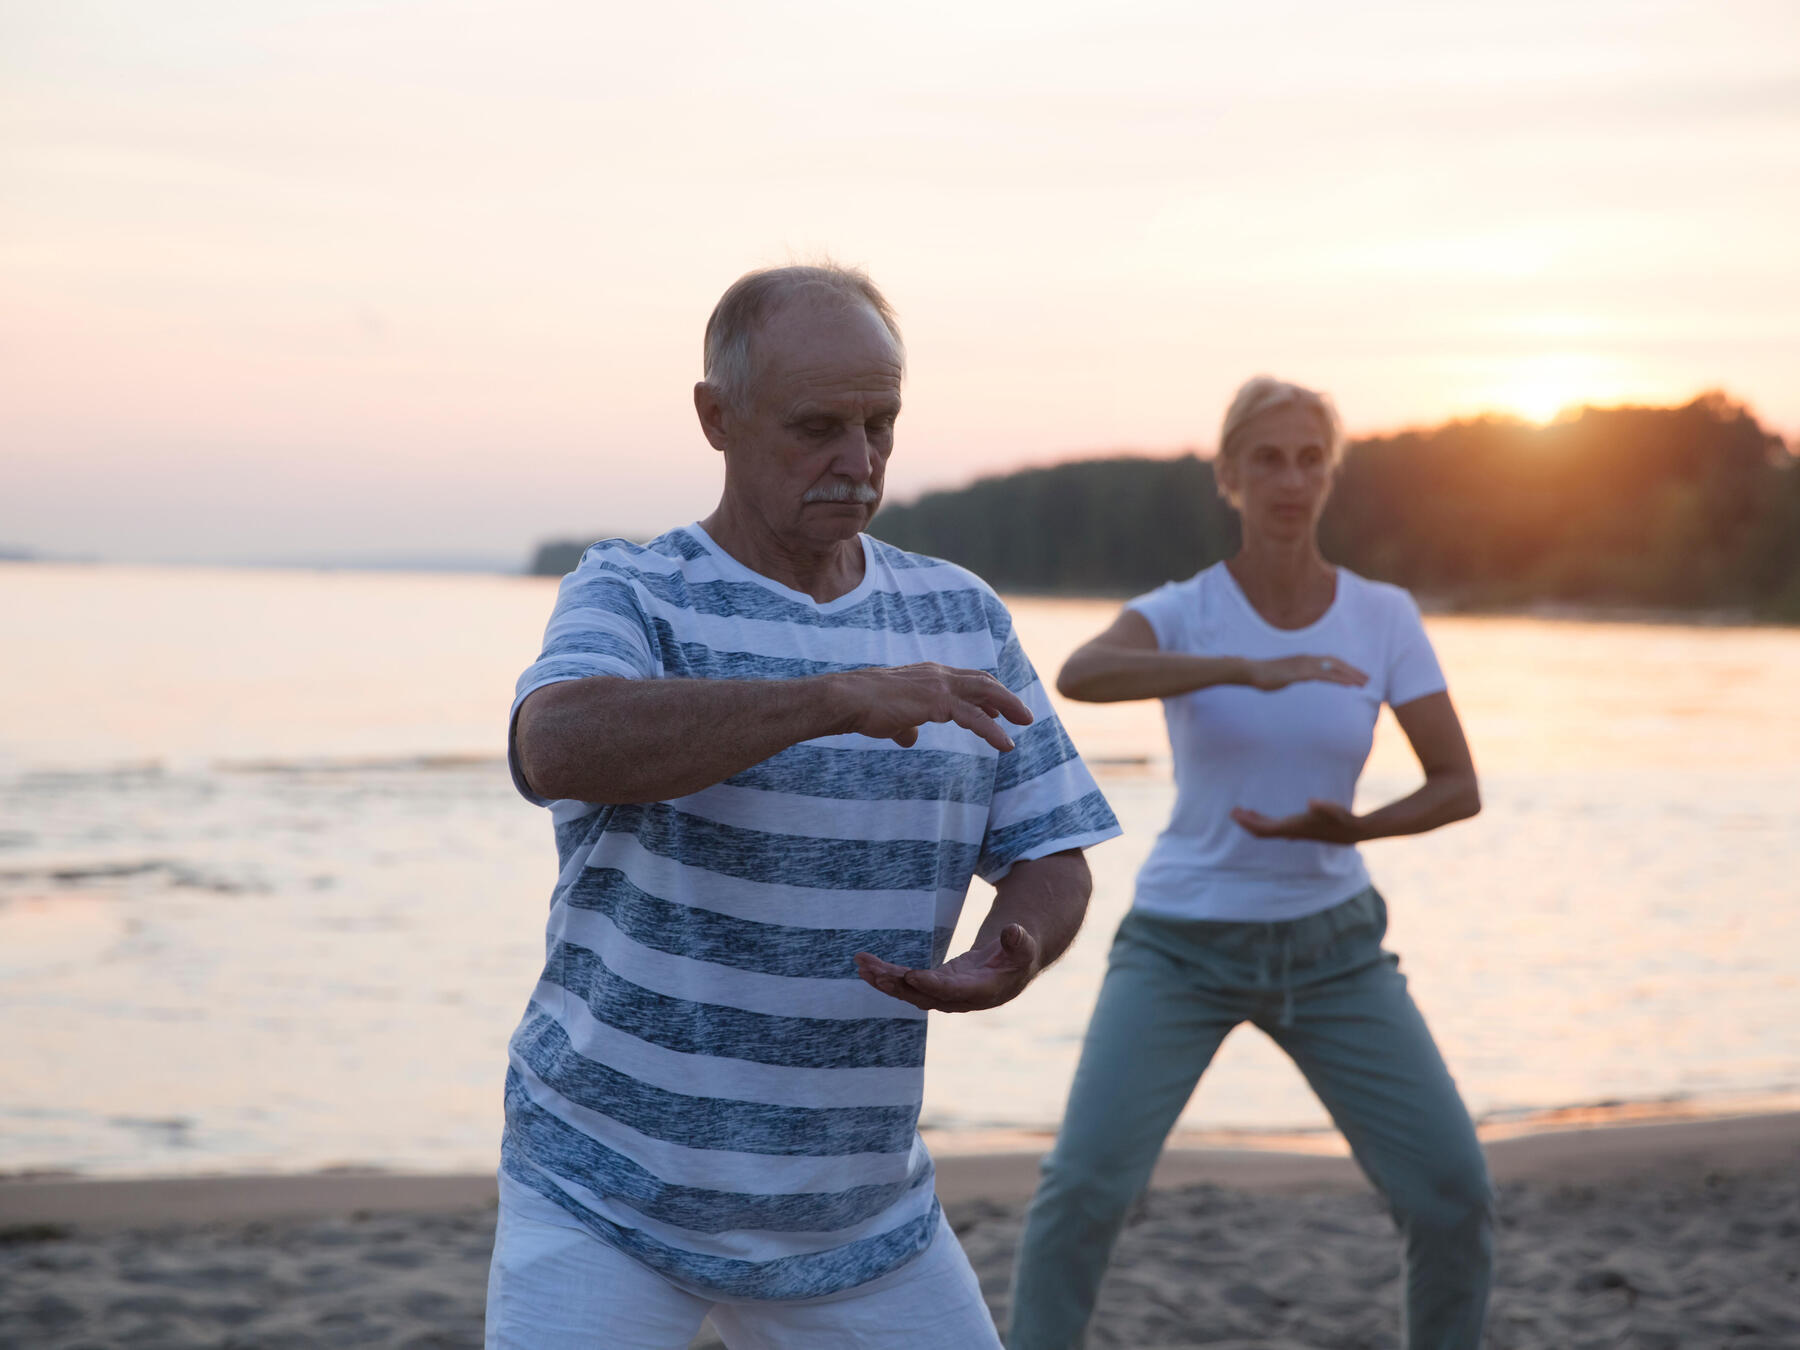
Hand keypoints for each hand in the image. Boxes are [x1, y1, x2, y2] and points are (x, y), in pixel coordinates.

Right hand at [831, 663, 1033, 751]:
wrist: (847, 700)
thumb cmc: (864, 708)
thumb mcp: (891, 717)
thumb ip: (905, 726)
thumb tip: (910, 739)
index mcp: (928, 676)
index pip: (966, 680)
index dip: (986, 693)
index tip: (1000, 709)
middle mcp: (937, 675)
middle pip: (982, 681)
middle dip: (1005, 697)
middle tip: (1024, 715)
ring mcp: (938, 686)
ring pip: (984, 692)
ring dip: (1008, 706)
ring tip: (1025, 722)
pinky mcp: (937, 702)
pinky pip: (974, 717)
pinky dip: (993, 730)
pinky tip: (1005, 744)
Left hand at [853, 924, 1041, 1012]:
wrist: (1013, 966)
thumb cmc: (1020, 952)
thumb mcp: (1025, 945)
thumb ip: (1018, 940)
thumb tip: (1013, 932)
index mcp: (982, 991)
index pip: (952, 991)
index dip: (931, 985)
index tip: (910, 976)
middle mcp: (959, 998)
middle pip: (923, 995)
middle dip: (897, 985)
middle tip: (873, 972)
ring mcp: (945, 993)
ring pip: (910, 992)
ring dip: (885, 980)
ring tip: (862, 965)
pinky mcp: (935, 985)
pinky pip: (907, 984)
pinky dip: (887, 976)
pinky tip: (868, 966)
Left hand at [1231, 798, 1366, 843]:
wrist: (1350, 831)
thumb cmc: (1340, 818)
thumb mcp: (1333, 809)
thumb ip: (1323, 806)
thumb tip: (1312, 802)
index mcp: (1292, 828)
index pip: (1264, 829)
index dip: (1249, 823)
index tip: (1236, 814)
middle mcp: (1290, 832)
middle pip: (1261, 831)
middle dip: (1246, 822)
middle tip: (1232, 812)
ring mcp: (1292, 831)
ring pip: (1266, 829)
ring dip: (1252, 822)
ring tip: (1239, 812)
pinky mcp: (1296, 828)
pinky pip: (1272, 827)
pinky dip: (1262, 820)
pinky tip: (1257, 814)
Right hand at [1245, 655, 1368, 691]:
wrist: (1251, 671)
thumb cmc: (1264, 674)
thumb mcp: (1284, 675)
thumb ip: (1294, 675)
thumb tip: (1298, 678)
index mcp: (1304, 659)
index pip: (1330, 661)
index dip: (1345, 667)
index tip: (1356, 675)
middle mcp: (1307, 659)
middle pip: (1336, 663)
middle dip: (1353, 671)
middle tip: (1367, 679)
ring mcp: (1304, 665)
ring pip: (1334, 669)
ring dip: (1350, 675)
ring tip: (1363, 683)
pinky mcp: (1301, 673)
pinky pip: (1325, 676)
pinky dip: (1339, 679)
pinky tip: (1349, 685)